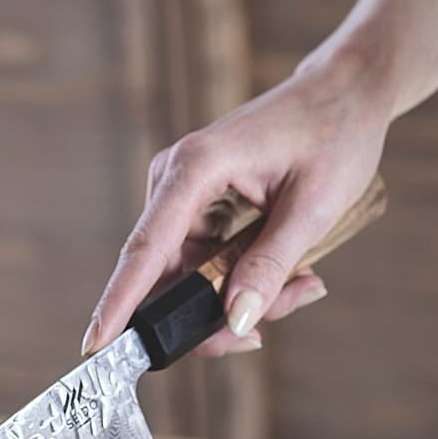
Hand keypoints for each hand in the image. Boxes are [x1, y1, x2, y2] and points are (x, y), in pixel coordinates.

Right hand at [82, 56, 389, 357]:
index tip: (94, 346)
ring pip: (190, 278)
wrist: (344, 92)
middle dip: (215, 314)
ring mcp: (183, 195)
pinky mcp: (198, 206)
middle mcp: (175, 180)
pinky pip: (205, 264)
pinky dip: (242, 280)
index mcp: (195, 167)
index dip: (118, 302)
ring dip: (239, 297)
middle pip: (168, 276)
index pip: (145, 248)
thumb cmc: (333, 133)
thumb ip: (271, 265)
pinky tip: (291, 273)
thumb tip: (237, 320)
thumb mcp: (314, 207)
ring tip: (301, 284)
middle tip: (276, 321)